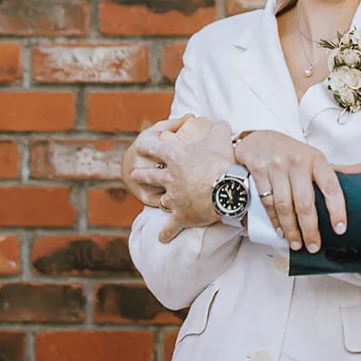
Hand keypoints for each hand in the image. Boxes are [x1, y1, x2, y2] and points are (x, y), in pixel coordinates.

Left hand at [128, 116, 235, 242]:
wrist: (226, 188)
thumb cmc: (222, 160)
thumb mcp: (220, 136)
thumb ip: (218, 128)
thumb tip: (221, 122)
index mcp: (174, 156)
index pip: (153, 148)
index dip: (147, 146)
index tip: (141, 146)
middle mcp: (169, 177)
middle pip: (149, 175)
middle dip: (141, 175)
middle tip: (134, 174)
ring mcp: (173, 198)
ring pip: (158, 200)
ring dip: (154, 200)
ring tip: (150, 201)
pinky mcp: (181, 216)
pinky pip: (171, 227)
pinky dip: (167, 233)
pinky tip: (162, 238)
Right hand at [233, 131, 357, 253]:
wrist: (260, 141)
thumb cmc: (292, 153)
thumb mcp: (316, 158)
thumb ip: (339, 170)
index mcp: (316, 159)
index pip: (331, 186)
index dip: (336, 209)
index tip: (340, 228)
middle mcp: (297, 162)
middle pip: (305, 202)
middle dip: (310, 229)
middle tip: (314, 246)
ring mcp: (277, 167)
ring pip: (284, 205)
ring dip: (291, 229)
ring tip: (297, 244)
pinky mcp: (260, 172)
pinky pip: (268, 203)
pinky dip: (275, 221)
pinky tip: (281, 232)